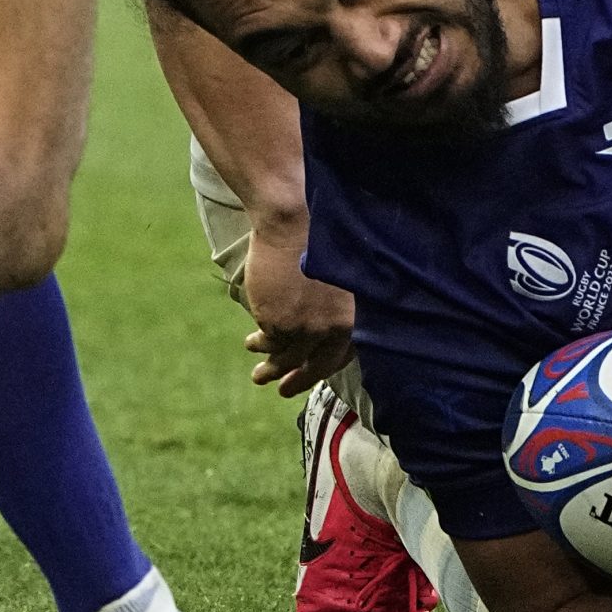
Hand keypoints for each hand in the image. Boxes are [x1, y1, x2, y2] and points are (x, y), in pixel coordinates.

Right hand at [241, 219, 356, 398]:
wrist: (294, 220)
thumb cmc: (319, 238)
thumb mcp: (341, 276)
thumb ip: (340, 305)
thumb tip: (327, 330)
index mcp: (360, 313)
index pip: (348, 352)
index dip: (329, 365)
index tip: (315, 373)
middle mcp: (338, 326)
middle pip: (320, 364)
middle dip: (301, 380)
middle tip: (285, 390)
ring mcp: (308, 327)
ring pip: (289, 358)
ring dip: (272, 369)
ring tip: (259, 376)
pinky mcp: (279, 323)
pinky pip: (270, 342)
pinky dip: (260, 346)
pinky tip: (252, 345)